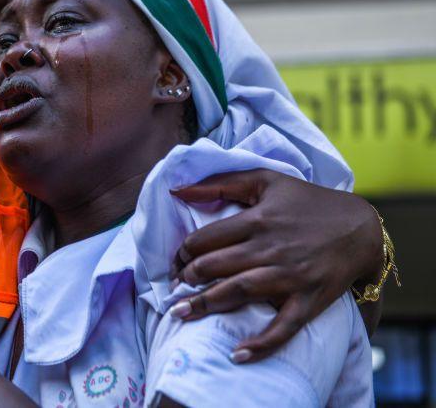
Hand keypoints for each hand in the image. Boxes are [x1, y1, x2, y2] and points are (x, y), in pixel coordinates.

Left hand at [168, 169, 381, 361]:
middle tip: (174, 287)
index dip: (183, 252)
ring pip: (238, 291)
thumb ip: (219, 183)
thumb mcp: (265, 180)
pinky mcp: (309, 299)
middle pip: (215, 266)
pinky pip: (283, 326)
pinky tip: (237, 354)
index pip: (204, 239)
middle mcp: (269, 249)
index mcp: (256, 220)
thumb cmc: (307, 201)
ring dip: (206, 304)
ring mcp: (290, 276)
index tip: (177, 261)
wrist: (361, 228)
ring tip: (180, 313)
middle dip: (186, 278)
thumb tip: (176, 189)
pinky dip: (261, 343)